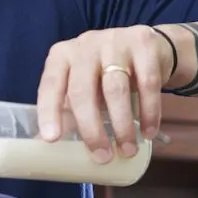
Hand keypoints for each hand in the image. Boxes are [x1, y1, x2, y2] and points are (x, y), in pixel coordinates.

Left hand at [36, 25, 173, 161]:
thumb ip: (69, 110)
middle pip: (83, 90)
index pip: (50, 85)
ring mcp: (115, 41)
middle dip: (91, 128)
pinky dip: (149, 112)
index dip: (49, 112)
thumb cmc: (106, 73)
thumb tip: (48, 146)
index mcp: (62, 56)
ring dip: (122, 125)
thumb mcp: (84, 86)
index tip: (52, 139)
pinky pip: (147, 83)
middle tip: (102, 156)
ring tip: (127, 150)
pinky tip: (148, 132)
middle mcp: (85, 45)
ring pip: (115, 89)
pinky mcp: (144, 44)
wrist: (149, 47)